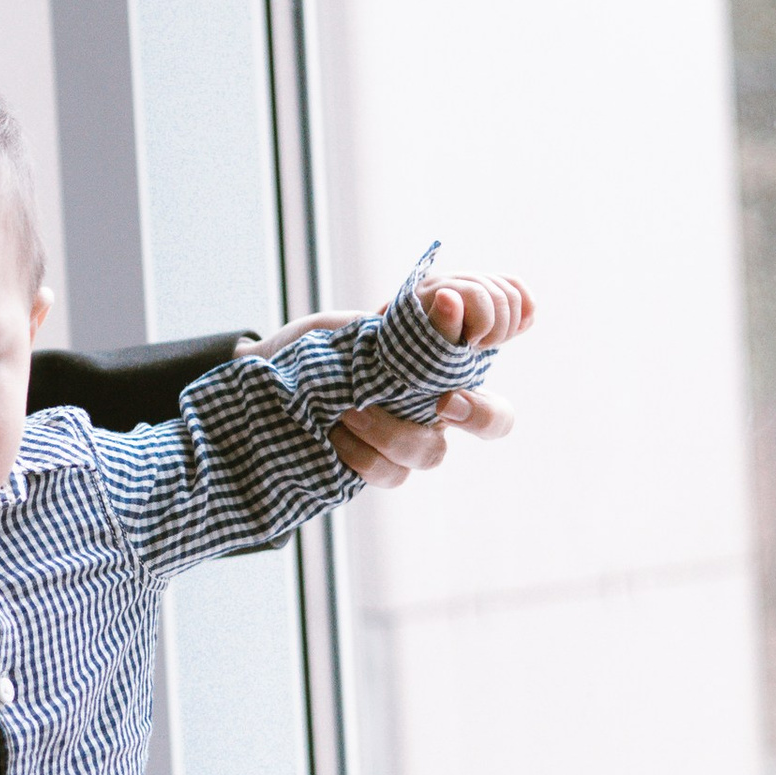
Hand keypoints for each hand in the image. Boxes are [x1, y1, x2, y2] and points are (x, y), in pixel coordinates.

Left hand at [234, 306, 522, 486]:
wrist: (271, 376)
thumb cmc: (326, 345)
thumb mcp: (363, 322)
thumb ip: (409, 315)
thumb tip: (449, 299)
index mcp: (446, 368)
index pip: (502, 360)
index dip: (504, 354)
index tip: (474, 347)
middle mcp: (438, 409)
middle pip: (493, 421)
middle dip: (479, 412)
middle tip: (446, 401)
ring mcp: (409, 441)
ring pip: (431, 452)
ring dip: (392, 430)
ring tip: (350, 407)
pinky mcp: (374, 468)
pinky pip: (386, 474)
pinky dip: (360, 453)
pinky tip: (333, 431)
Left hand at [419, 270, 534, 348]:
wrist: (431, 347)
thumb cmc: (431, 348)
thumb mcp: (434, 343)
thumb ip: (443, 322)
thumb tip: (446, 294)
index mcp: (436, 288)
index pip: (478, 294)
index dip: (482, 325)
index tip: (468, 342)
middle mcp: (455, 277)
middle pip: (500, 296)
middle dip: (497, 330)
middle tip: (479, 344)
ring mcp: (474, 278)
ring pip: (513, 294)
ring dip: (510, 325)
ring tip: (488, 339)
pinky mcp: (489, 284)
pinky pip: (517, 286)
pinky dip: (524, 310)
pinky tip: (516, 328)